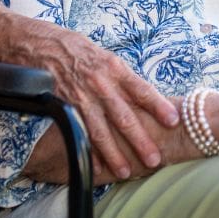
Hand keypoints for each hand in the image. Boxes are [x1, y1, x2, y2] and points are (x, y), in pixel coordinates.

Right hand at [50, 32, 179, 179]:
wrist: (44, 46)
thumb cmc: (82, 52)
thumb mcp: (108, 58)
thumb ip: (125, 80)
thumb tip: (147, 101)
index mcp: (115, 69)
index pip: (142, 90)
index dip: (159, 106)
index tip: (174, 120)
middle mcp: (100, 83)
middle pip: (124, 116)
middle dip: (140, 140)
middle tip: (155, 159)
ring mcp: (81, 97)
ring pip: (101, 131)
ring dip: (114, 154)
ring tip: (127, 172)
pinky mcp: (64, 107)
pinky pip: (79, 134)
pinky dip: (88, 152)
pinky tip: (97, 167)